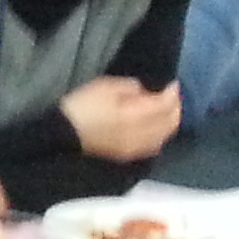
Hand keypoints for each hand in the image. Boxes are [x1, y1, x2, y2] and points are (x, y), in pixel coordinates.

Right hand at [60, 76, 183, 161]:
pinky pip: (153, 146)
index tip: (172, 83)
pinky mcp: (128, 155)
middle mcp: (140, 135)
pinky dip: (161, 135)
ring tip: (167, 110)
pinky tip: (157, 128)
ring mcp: (135, 148)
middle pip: (169, 123)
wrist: (63, 134)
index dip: (171, 93)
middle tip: (172, 96)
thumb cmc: (82, 106)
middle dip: (175, 108)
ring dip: (170, 122)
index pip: (163, 105)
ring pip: (164, 136)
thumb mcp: (104, 86)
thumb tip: (144, 91)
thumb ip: (130, 87)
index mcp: (133, 116)